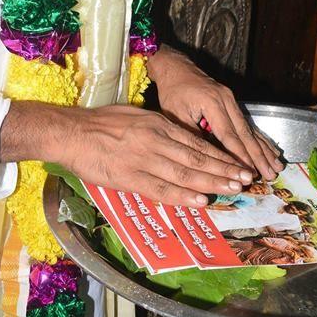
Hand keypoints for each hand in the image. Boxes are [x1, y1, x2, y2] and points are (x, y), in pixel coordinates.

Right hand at [63, 104, 254, 207]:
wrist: (71, 133)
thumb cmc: (100, 123)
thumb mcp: (136, 116)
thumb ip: (159, 128)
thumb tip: (181, 140)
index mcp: (157, 123)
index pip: (196, 142)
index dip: (219, 155)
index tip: (237, 164)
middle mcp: (155, 139)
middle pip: (196, 157)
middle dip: (223, 169)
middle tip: (244, 179)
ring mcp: (143, 159)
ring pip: (184, 172)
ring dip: (210, 182)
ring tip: (231, 190)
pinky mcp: (129, 177)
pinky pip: (161, 189)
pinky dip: (182, 196)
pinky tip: (200, 200)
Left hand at [148, 47, 283, 180]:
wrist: (176, 68)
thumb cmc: (172, 92)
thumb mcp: (176, 115)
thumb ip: (192, 136)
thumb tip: (207, 160)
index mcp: (212, 102)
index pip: (229, 135)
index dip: (240, 156)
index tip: (250, 172)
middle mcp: (227, 100)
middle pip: (245, 133)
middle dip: (259, 156)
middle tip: (271, 175)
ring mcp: (232, 100)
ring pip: (250, 129)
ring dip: (264, 149)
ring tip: (277, 167)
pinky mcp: (232, 102)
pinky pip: (247, 123)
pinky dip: (259, 139)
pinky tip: (270, 151)